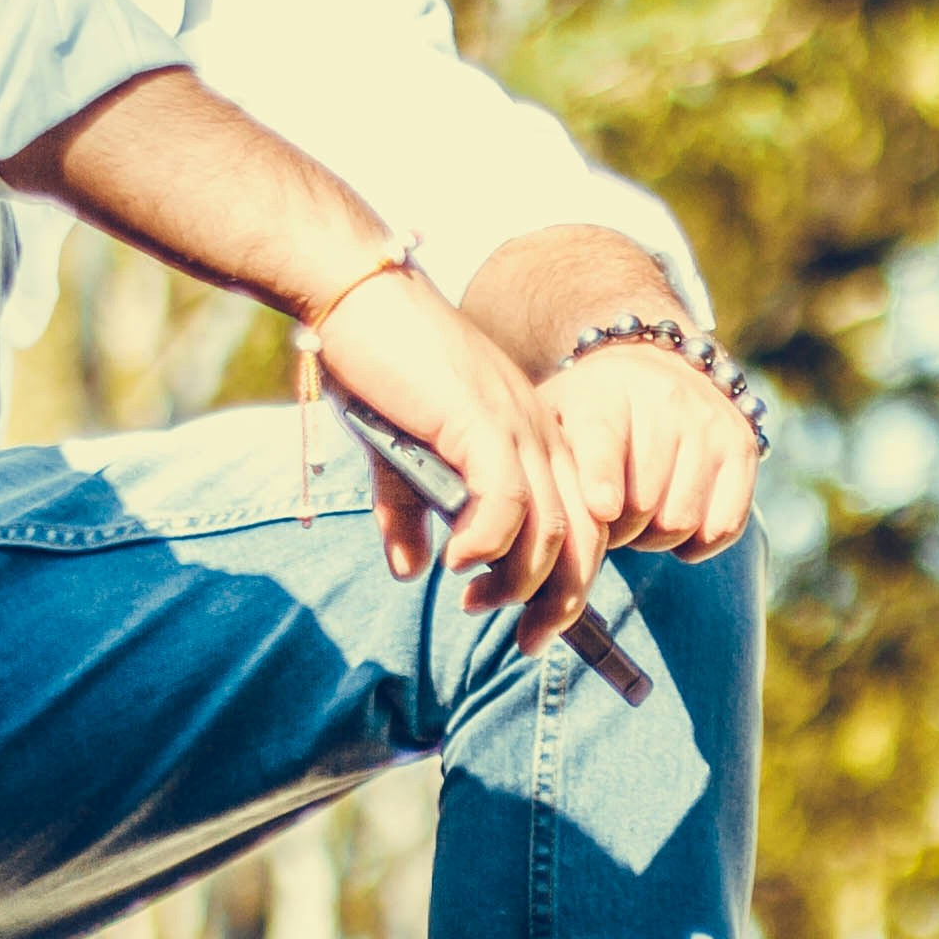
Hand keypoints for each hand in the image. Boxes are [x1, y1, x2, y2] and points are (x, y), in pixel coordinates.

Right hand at [310, 270, 609, 653]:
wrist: (356, 297)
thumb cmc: (375, 365)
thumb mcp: (396, 452)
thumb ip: (409, 510)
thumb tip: (409, 569)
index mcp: (532, 435)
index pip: (581, 523)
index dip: (566, 585)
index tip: (529, 629)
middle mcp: (540, 430)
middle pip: (583, 536)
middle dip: (559, 602)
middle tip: (522, 642)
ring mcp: (516, 423)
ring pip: (553, 527)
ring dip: (519, 579)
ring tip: (476, 600)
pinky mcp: (480, 418)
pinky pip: (507, 499)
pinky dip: (489, 542)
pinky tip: (455, 561)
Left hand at [544, 342, 757, 557]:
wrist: (653, 362)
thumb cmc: (588, 411)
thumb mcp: (553, 417)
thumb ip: (540, 461)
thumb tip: (528, 523)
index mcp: (603, 396)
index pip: (605, 443)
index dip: (604, 480)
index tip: (602, 508)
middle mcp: (664, 401)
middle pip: (643, 505)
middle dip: (619, 532)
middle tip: (609, 522)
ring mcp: (708, 423)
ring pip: (682, 521)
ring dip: (655, 539)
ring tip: (641, 518)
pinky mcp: (742, 446)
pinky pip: (724, 524)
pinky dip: (699, 543)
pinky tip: (677, 525)